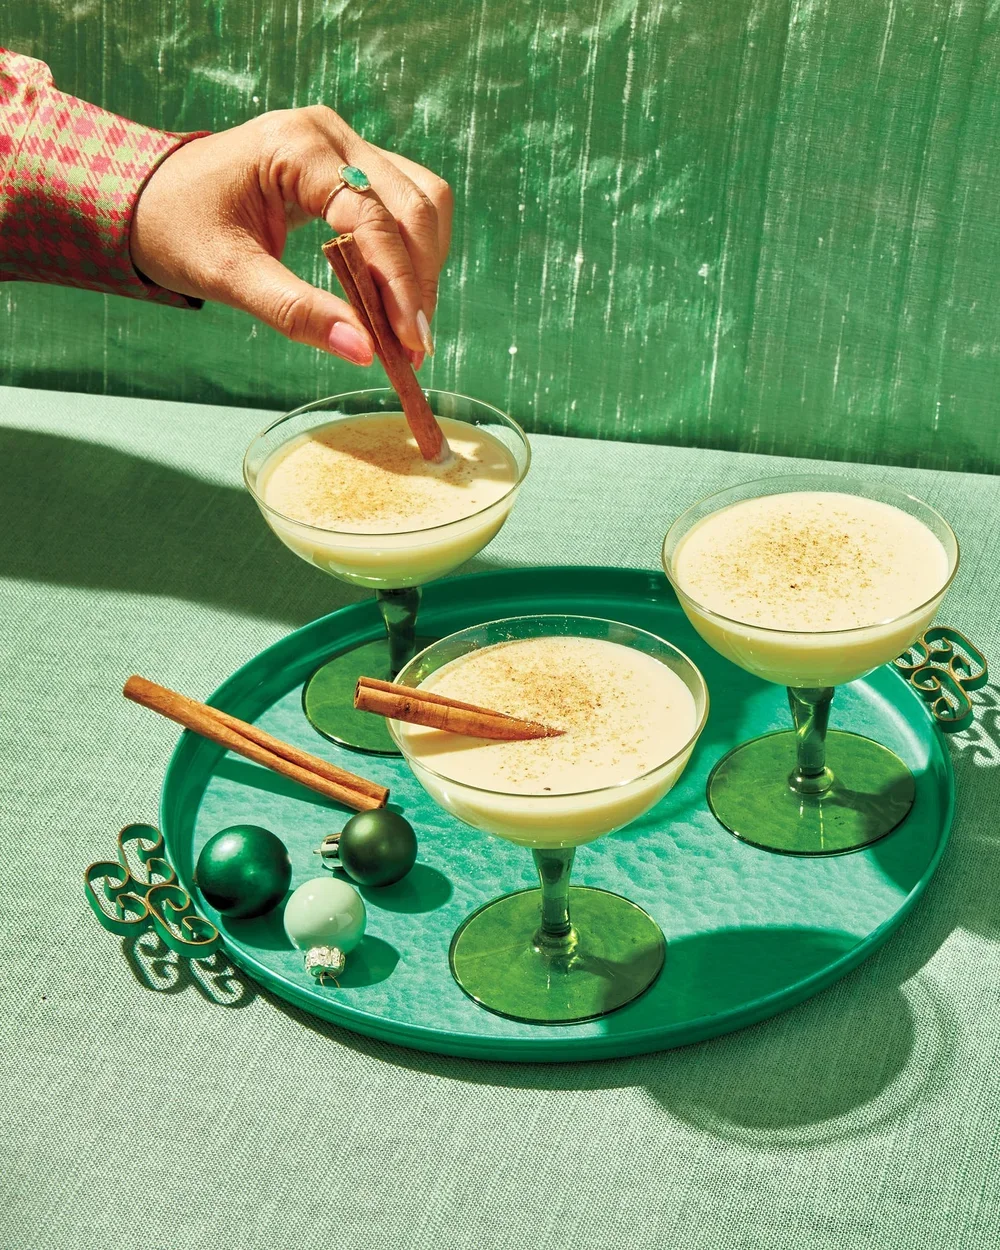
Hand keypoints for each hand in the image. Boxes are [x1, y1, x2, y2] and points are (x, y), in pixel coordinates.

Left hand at [129, 106, 452, 365]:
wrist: (150, 198)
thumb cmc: (178, 229)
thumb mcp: (228, 276)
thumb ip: (295, 312)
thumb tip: (364, 352)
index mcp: (296, 146)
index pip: (374, 216)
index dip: (400, 283)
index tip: (410, 343)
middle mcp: (331, 134)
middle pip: (414, 205)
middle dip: (419, 281)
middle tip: (412, 349)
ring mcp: (346, 146)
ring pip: (423, 203)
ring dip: (424, 268)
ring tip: (407, 329)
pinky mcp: (353, 167)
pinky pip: (406, 207)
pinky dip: (411, 256)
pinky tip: (397, 299)